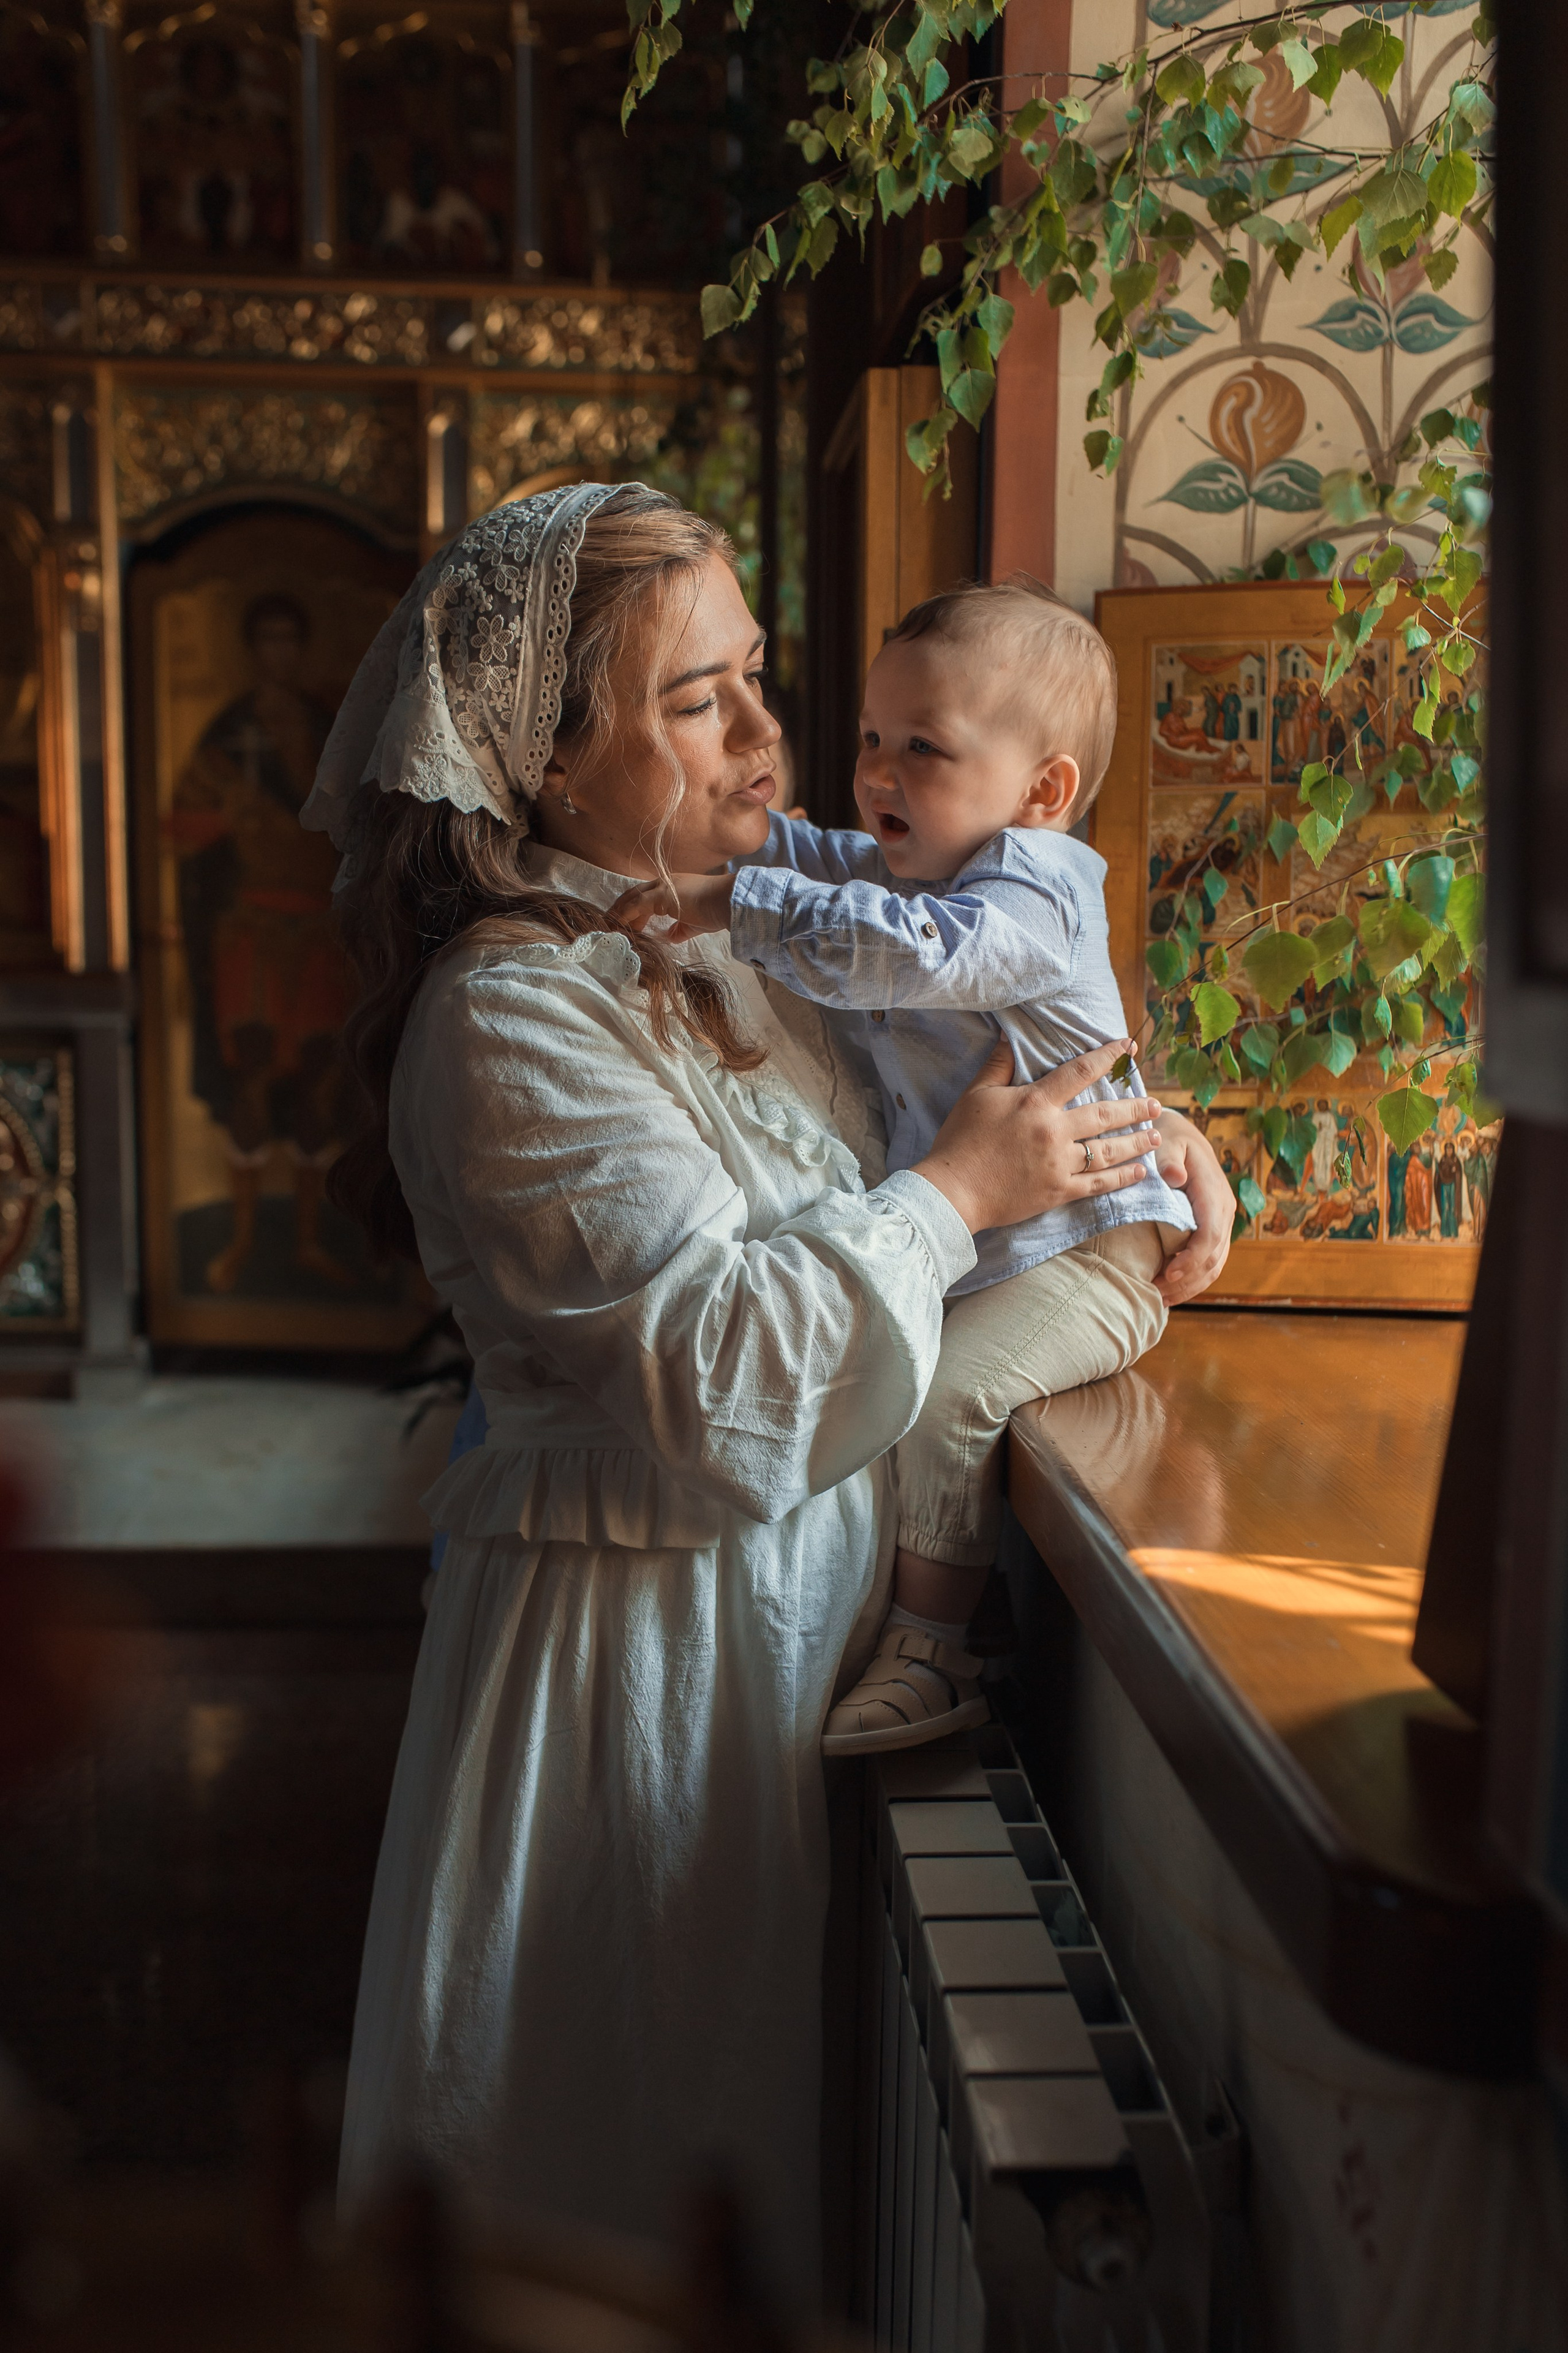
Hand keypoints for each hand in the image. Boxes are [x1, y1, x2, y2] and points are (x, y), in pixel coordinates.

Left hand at [610, 872, 734, 941]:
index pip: (647, 895)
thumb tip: (668, 937)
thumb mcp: (694, 925)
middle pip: (635, 893)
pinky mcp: (661, 895)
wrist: (728, 903)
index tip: (629, 926)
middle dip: (621, 909)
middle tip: (611, 925)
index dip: (634, 910)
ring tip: (610, 927)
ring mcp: (663, 887)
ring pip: (632, 897)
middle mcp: (665, 882)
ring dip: (619, 912)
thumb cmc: (716, 912)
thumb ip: (678, 930)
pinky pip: (636, 905)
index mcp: (673, 887)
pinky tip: (617, 925)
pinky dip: (624, 914)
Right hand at [914, 1040, 1161, 1235]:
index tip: (1128, 1048)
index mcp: (1035, 1103)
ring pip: (1108, 1150)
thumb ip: (999, 1065)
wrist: (953, 1191)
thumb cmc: (961, 1141)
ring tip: (1157, 1136)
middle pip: (1105, 1114)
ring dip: (1137, 1142)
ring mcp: (1059, 1164)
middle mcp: (1054, 1131)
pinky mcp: (1059, 1192)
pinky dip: (1123, 1178)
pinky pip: (1098, 1183)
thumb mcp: (977, 1095)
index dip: (1107, 1057)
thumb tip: (1010, 1035)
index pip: (1080, 1072)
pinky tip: (1141, 1172)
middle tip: (1156, 1104)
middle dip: (1135, 1108)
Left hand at [1152, 1109, 1233, 1305]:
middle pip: (1214, 1256)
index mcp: (1214, 1193)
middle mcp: (1223, 1210)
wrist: (1181, 1134)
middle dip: (1187, 1279)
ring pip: (1215, 1264)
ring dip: (1191, 1285)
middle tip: (1155, 1292)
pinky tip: (1172, 1289)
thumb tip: (1176, 1179)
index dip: (1192, 1258)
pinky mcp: (1214, 1228)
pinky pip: (1211, 1260)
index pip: (1210, 1235)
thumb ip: (1168, 1159)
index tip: (1169, 1273)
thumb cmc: (1169, 1138)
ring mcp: (1221, 1221)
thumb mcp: (1167, 1141)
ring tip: (1161, 1298)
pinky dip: (1195, 1279)